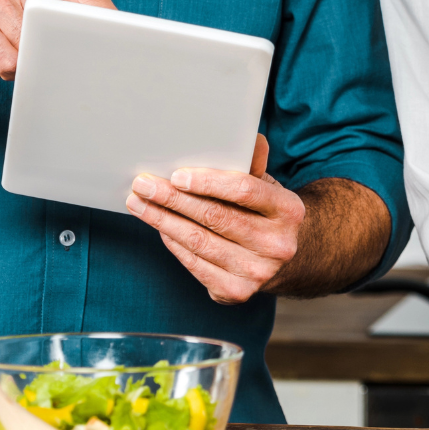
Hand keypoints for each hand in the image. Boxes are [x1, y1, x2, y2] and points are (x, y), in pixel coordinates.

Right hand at [0, 0, 114, 95]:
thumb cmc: (10, 39)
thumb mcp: (45, 23)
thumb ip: (74, 19)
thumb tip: (116, 35)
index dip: (107, 24)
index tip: (122, 45)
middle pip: (62, 19)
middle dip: (67, 46)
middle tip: (64, 62)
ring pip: (36, 41)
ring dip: (34, 61)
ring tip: (21, 56)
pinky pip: (10, 58)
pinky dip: (12, 70)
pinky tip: (0, 63)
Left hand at [125, 134, 306, 303]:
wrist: (288, 259)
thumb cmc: (268, 213)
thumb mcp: (269, 186)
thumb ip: (253, 164)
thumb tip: (247, 138)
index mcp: (289, 211)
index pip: (244, 191)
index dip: (208, 182)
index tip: (177, 175)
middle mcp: (277, 245)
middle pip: (215, 217)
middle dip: (173, 199)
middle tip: (144, 185)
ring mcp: (257, 273)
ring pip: (199, 242)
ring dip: (163, 221)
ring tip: (139, 204)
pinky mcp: (236, 292)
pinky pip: (195, 264)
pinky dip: (173, 243)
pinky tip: (160, 227)